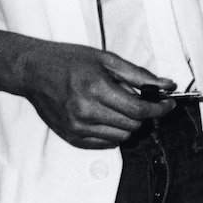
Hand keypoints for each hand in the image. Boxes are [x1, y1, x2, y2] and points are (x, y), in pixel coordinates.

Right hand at [12, 40, 176, 148]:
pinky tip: (112, 117)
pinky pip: (104, 143)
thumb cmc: (69, 61)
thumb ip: (139, 75)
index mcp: (97, 89)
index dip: (159, 108)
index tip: (168, 104)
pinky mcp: (70, 137)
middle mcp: (86, 112)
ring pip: (120, 136)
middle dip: (146, 114)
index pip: (138, 109)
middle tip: (148, 102)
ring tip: (126, 108)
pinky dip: (115, 133)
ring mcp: (77, 127)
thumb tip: (166, 85)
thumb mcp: (107, 59)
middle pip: (132, 124)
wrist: (34, 72)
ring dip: (131, 124)